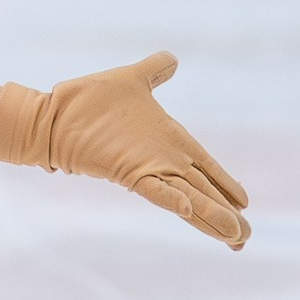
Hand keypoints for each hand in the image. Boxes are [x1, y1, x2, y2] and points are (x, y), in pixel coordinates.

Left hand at [0, 54, 249, 248]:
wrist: (52, 113)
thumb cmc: (86, 100)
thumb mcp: (131, 79)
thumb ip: (154, 70)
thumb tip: (172, 59)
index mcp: (170, 142)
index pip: (206, 169)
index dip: (226, 187)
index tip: (246, 207)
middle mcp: (163, 160)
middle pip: (203, 192)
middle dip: (226, 216)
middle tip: (246, 240)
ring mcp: (148, 169)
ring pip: (188, 197)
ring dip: (211, 216)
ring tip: (234, 238)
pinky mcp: (128, 173)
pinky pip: (154, 189)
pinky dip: (170, 199)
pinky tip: (188, 210)